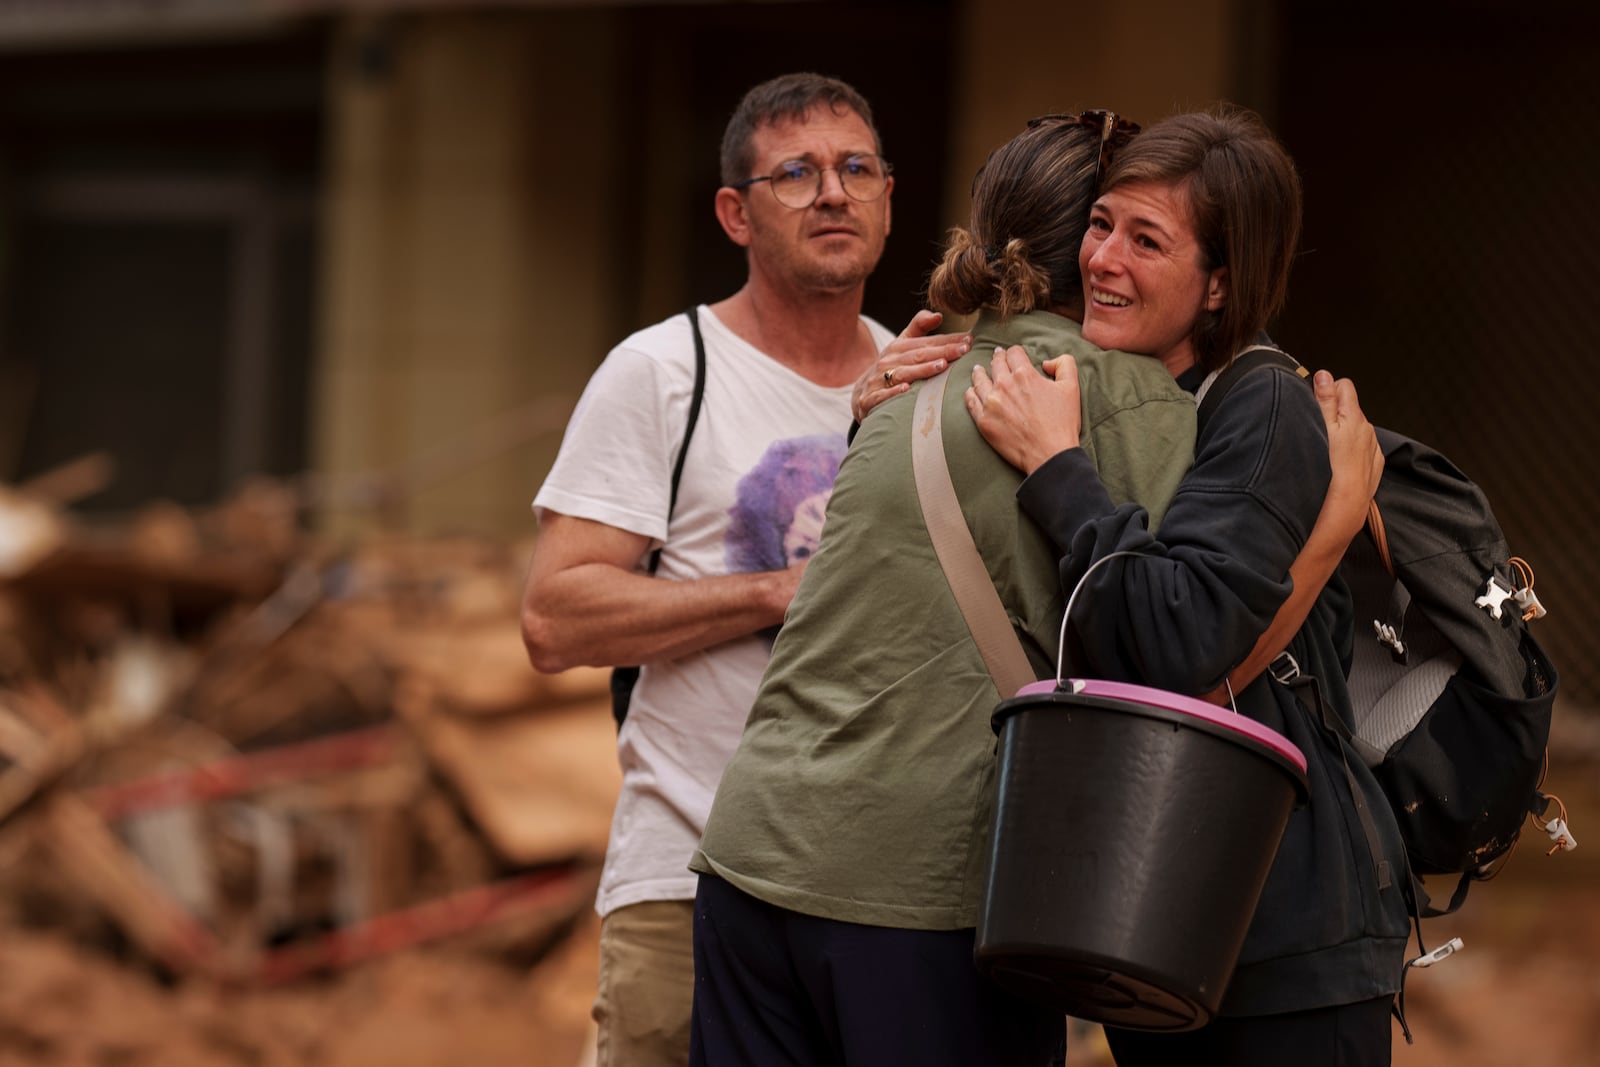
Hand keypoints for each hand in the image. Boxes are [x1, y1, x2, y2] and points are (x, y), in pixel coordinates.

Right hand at [851, 310, 970, 421]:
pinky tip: (907, 389)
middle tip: (964, 350)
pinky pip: (882, 395)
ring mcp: (877, 380)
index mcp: (897, 347)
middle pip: (918, 356)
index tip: (968, 340)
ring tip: (942, 366)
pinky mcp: (869, 399)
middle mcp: (888, 361)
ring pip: (903, 373)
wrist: (861, 392)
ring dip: (922, 370)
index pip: (926, 343)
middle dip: (942, 352)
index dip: (947, 341)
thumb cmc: (890, 367)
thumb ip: (919, 328)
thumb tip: (938, 314)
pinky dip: (893, 392)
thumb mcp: (901, 345)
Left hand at [965, 346, 1081, 474]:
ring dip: (980, 372)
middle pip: (996, 364)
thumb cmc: (1062, 423)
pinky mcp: (983, 421)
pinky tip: (971, 391)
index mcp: (1025, 374)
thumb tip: (1047, 362)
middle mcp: (1004, 385)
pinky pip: (971, 401)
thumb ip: (1064, 364)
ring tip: (978, 369)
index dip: (1015, 352)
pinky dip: (970, 393)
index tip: (1014, 354)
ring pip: (979, 380)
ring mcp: (991, 403)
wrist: (1049, 454)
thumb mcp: (1072, 387)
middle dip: (998, 358)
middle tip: (997, 357)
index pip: (1014, 353)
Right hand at [1315, 369, 1382, 543]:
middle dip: (1334, 413)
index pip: (1344, 385)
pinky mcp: (1374, 463)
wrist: (1346, 505)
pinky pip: (1362, 447)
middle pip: (1350, 408)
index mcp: (1354, 416)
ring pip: (1356, 429)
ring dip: (1343, 432)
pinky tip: (1339, 462)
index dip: (1329, 391)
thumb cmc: (1331, 467)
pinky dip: (1351, 450)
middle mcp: (1367, 428)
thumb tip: (1325, 375)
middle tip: (1317, 430)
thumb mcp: (1323, 429)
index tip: (1317, 405)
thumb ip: (1325, 400)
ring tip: (1326, 449)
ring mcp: (1372, 446)